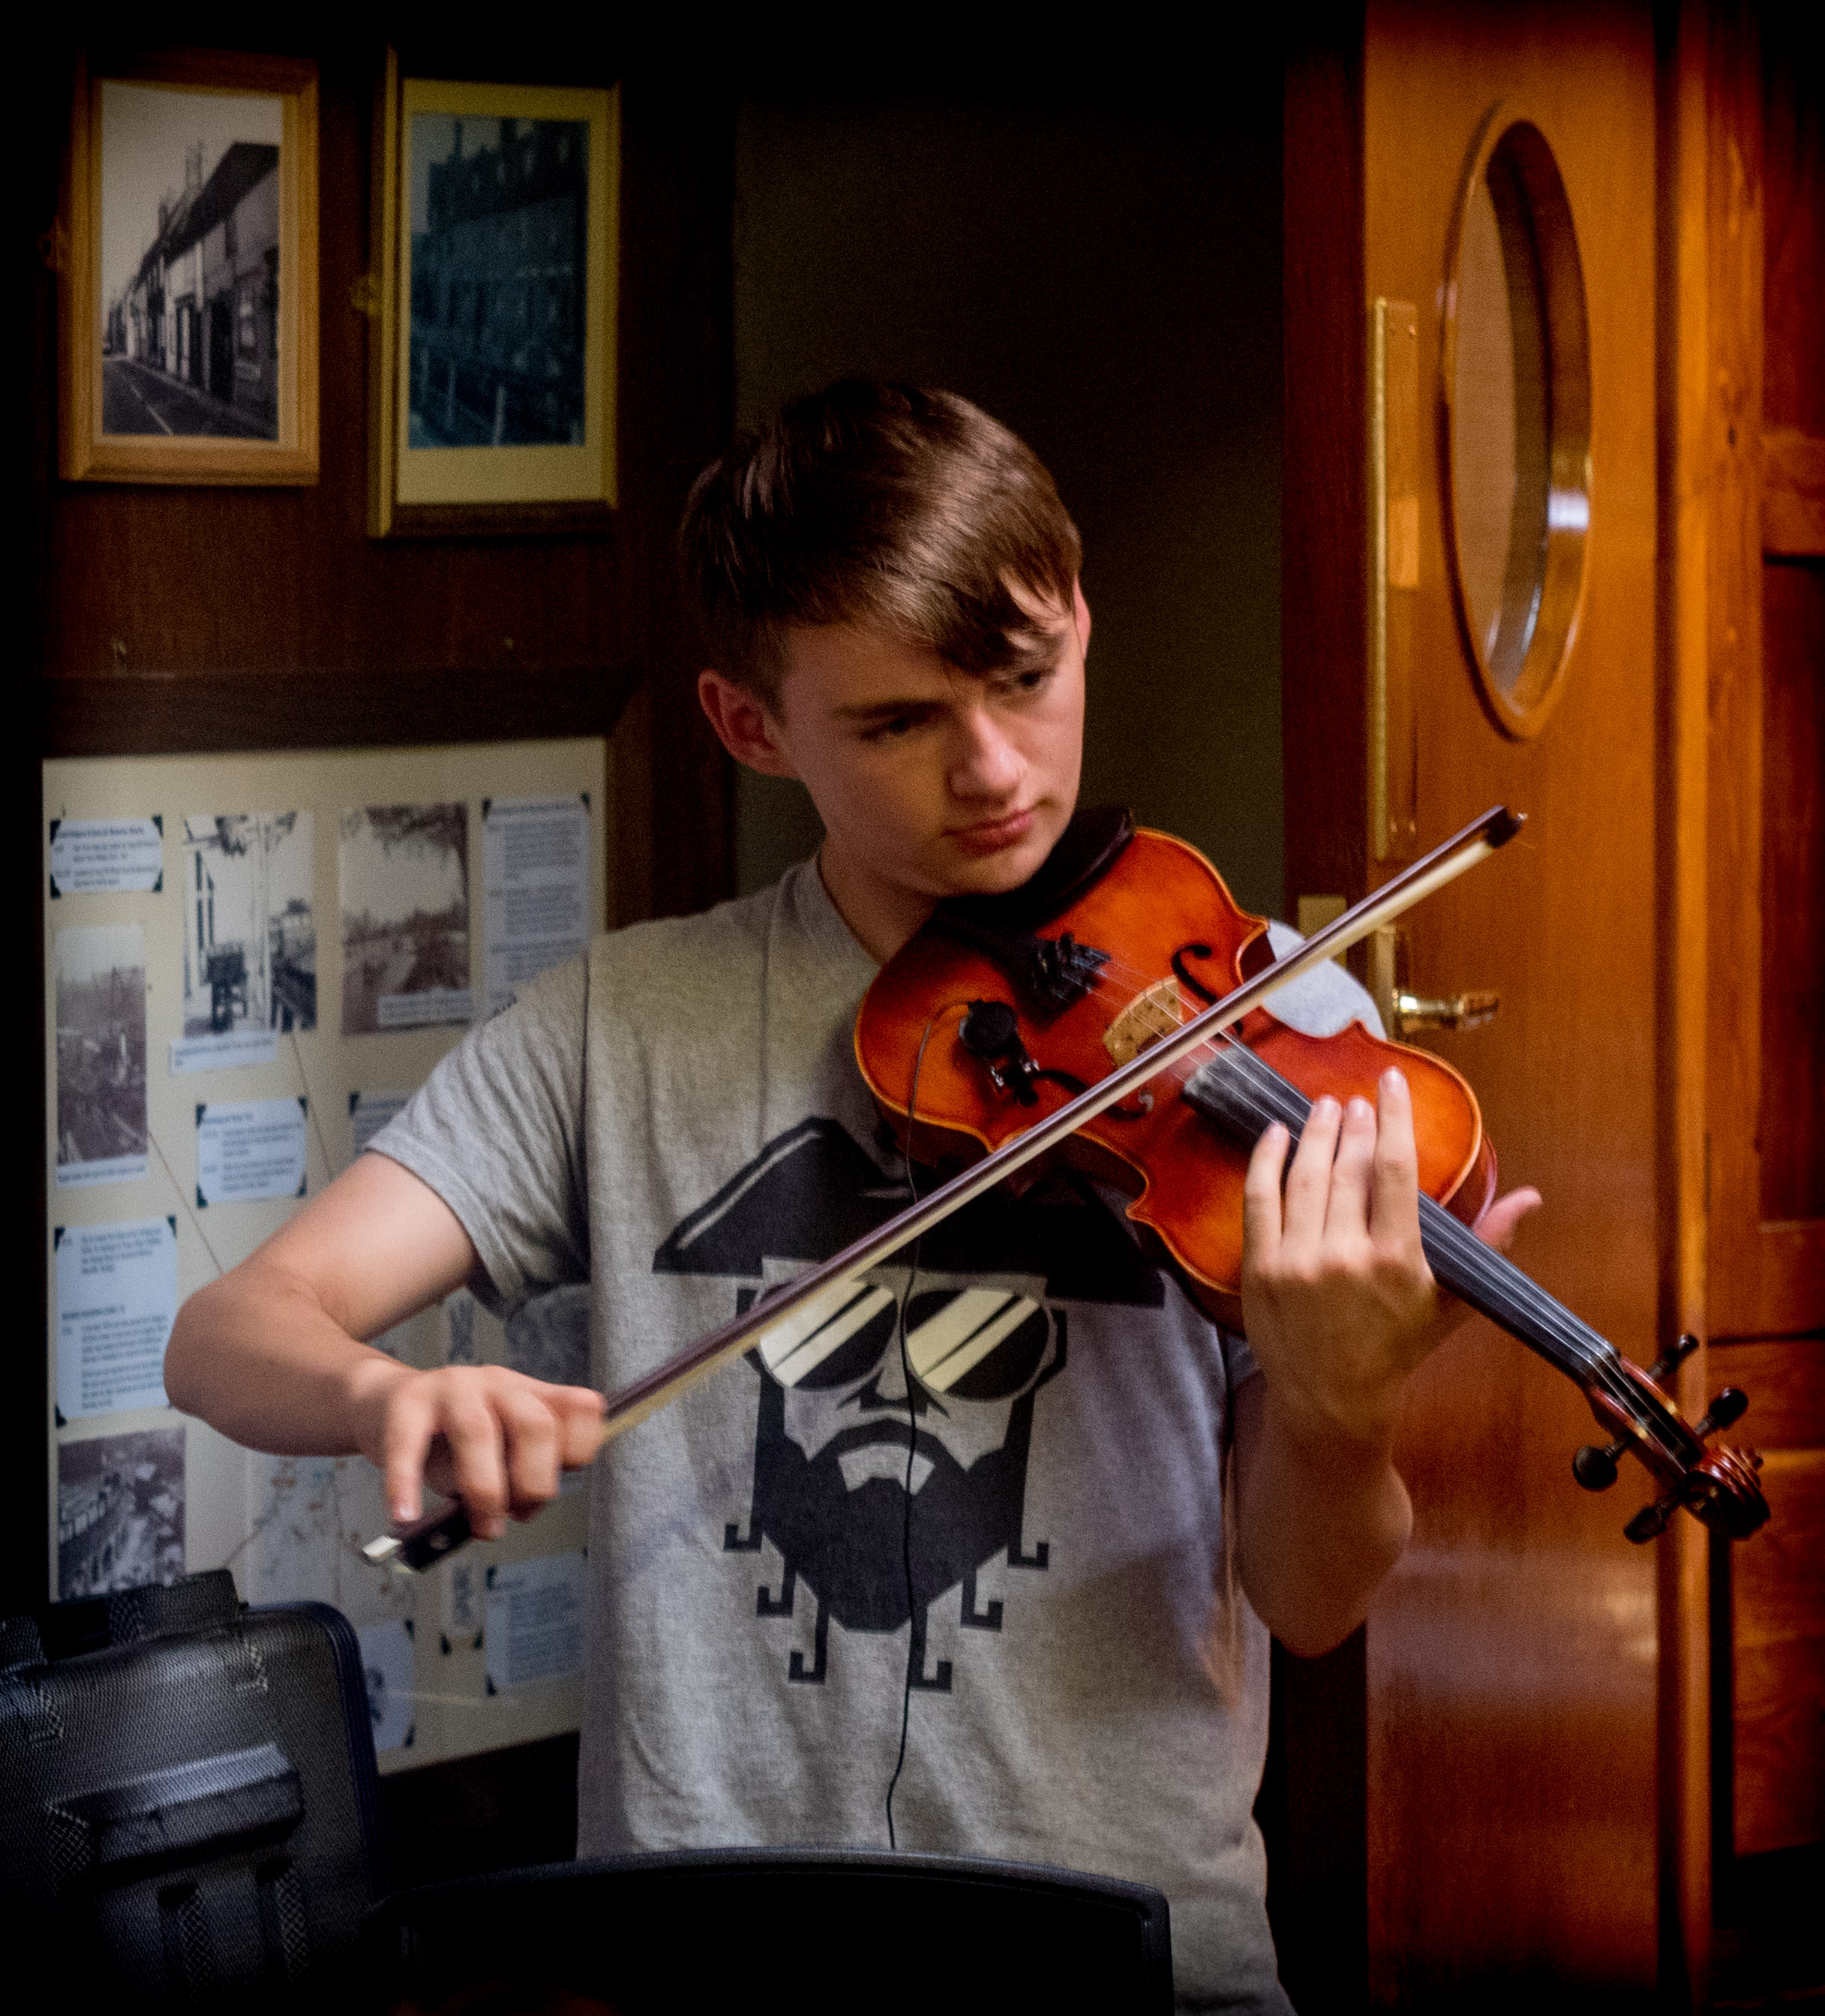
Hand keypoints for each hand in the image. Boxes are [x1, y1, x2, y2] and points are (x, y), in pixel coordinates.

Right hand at [347, 1360, 605, 1539]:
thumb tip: (508, 1517)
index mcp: (531, 1395)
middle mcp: (499, 1384)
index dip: (579, 1452)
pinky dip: (405, 1483)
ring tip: (479, 1525)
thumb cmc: (449, 1442)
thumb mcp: (496, 1454)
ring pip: (478, 1431)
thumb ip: (513, 1480)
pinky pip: (407, 1444)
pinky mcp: (407, 1402)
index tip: (556, 1484)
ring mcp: (453, 1388)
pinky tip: (403, 1515)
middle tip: (513, 1516)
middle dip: (532, 1483)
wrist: (384, 1404)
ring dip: (483, 1490)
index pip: (582, 1408)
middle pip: (536, 1424)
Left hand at [1240, 1068, 1539, 1456]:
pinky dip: (1265, 1160)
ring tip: (1324, 1108)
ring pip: (1304, 1176)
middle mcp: (1345, 1256)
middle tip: (1358, 1101)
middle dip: (1354, 1124)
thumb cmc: (1397, 1346)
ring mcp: (1297, 1261)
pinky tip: (1276, 1133)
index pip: (1395, 1168)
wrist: (1332, 1399)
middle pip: (1348, 1166)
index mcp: (1397, 1259)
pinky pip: (1259, 1199)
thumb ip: (1489, 1244)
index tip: (1392, 1081)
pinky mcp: (1260, 1268)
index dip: (1394, 1117)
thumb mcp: (1452, 1300)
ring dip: (1315, 1133)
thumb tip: (1531, 1197)